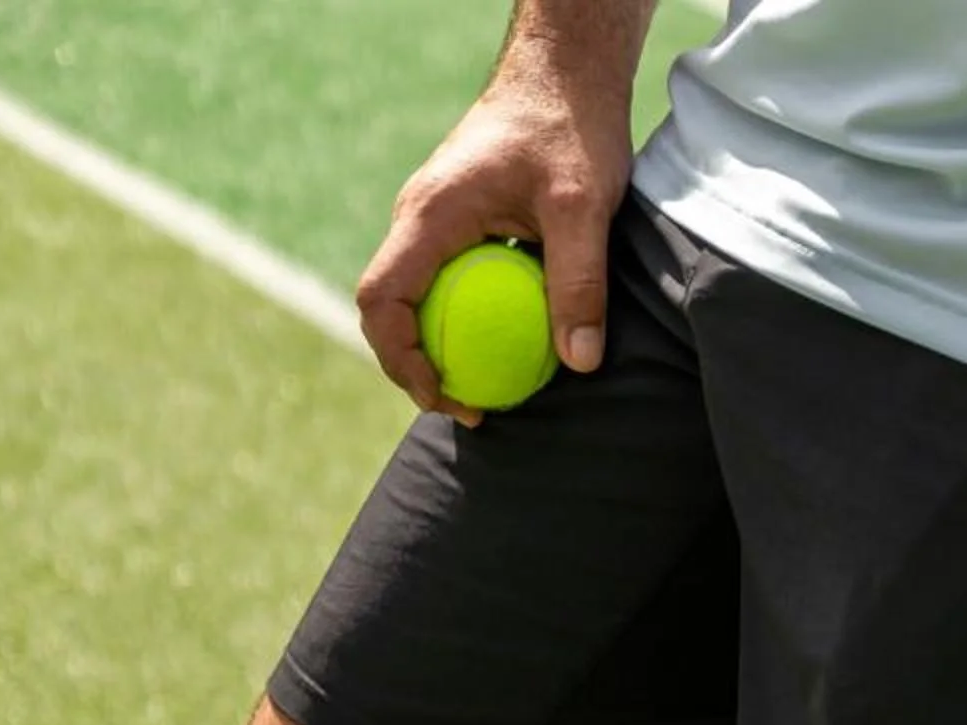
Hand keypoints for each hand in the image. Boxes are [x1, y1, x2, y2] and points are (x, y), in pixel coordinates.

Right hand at [356, 52, 631, 423]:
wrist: (566, 71)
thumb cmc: (570, 125)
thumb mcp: (583, 204)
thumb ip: (579, 281)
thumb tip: (578, 362)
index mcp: (430, 214)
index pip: (382, 297)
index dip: (402, 358)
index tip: (445, 396)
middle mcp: (420, 219)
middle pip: (389, 309)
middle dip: (416, 369)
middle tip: (472, 412)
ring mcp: (437, 222)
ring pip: (415, 300)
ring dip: (439, 350)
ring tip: (486, 393)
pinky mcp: (462, 225)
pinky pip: (447, 286)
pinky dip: (465, 325)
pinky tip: (508, 352)